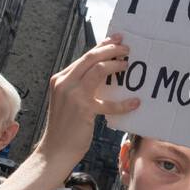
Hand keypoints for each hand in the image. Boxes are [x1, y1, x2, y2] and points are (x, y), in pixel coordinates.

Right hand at [36, 34, 138, 169]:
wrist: (55, 150)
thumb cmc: (65, 127)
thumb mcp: (68, 100)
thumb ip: (80, 86)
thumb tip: (103, 74)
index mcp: (60, 79)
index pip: (83, 57)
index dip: (101, 47)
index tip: (116, 40)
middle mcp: (64, 83)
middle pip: (91, 58)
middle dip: (111, 49)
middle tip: (126, 48)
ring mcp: (72, 95)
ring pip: (98, 70)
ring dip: (115, 65)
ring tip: (128, 66)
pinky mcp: (83, 109)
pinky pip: (108, 102)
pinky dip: (123, 103)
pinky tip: (134, 103)